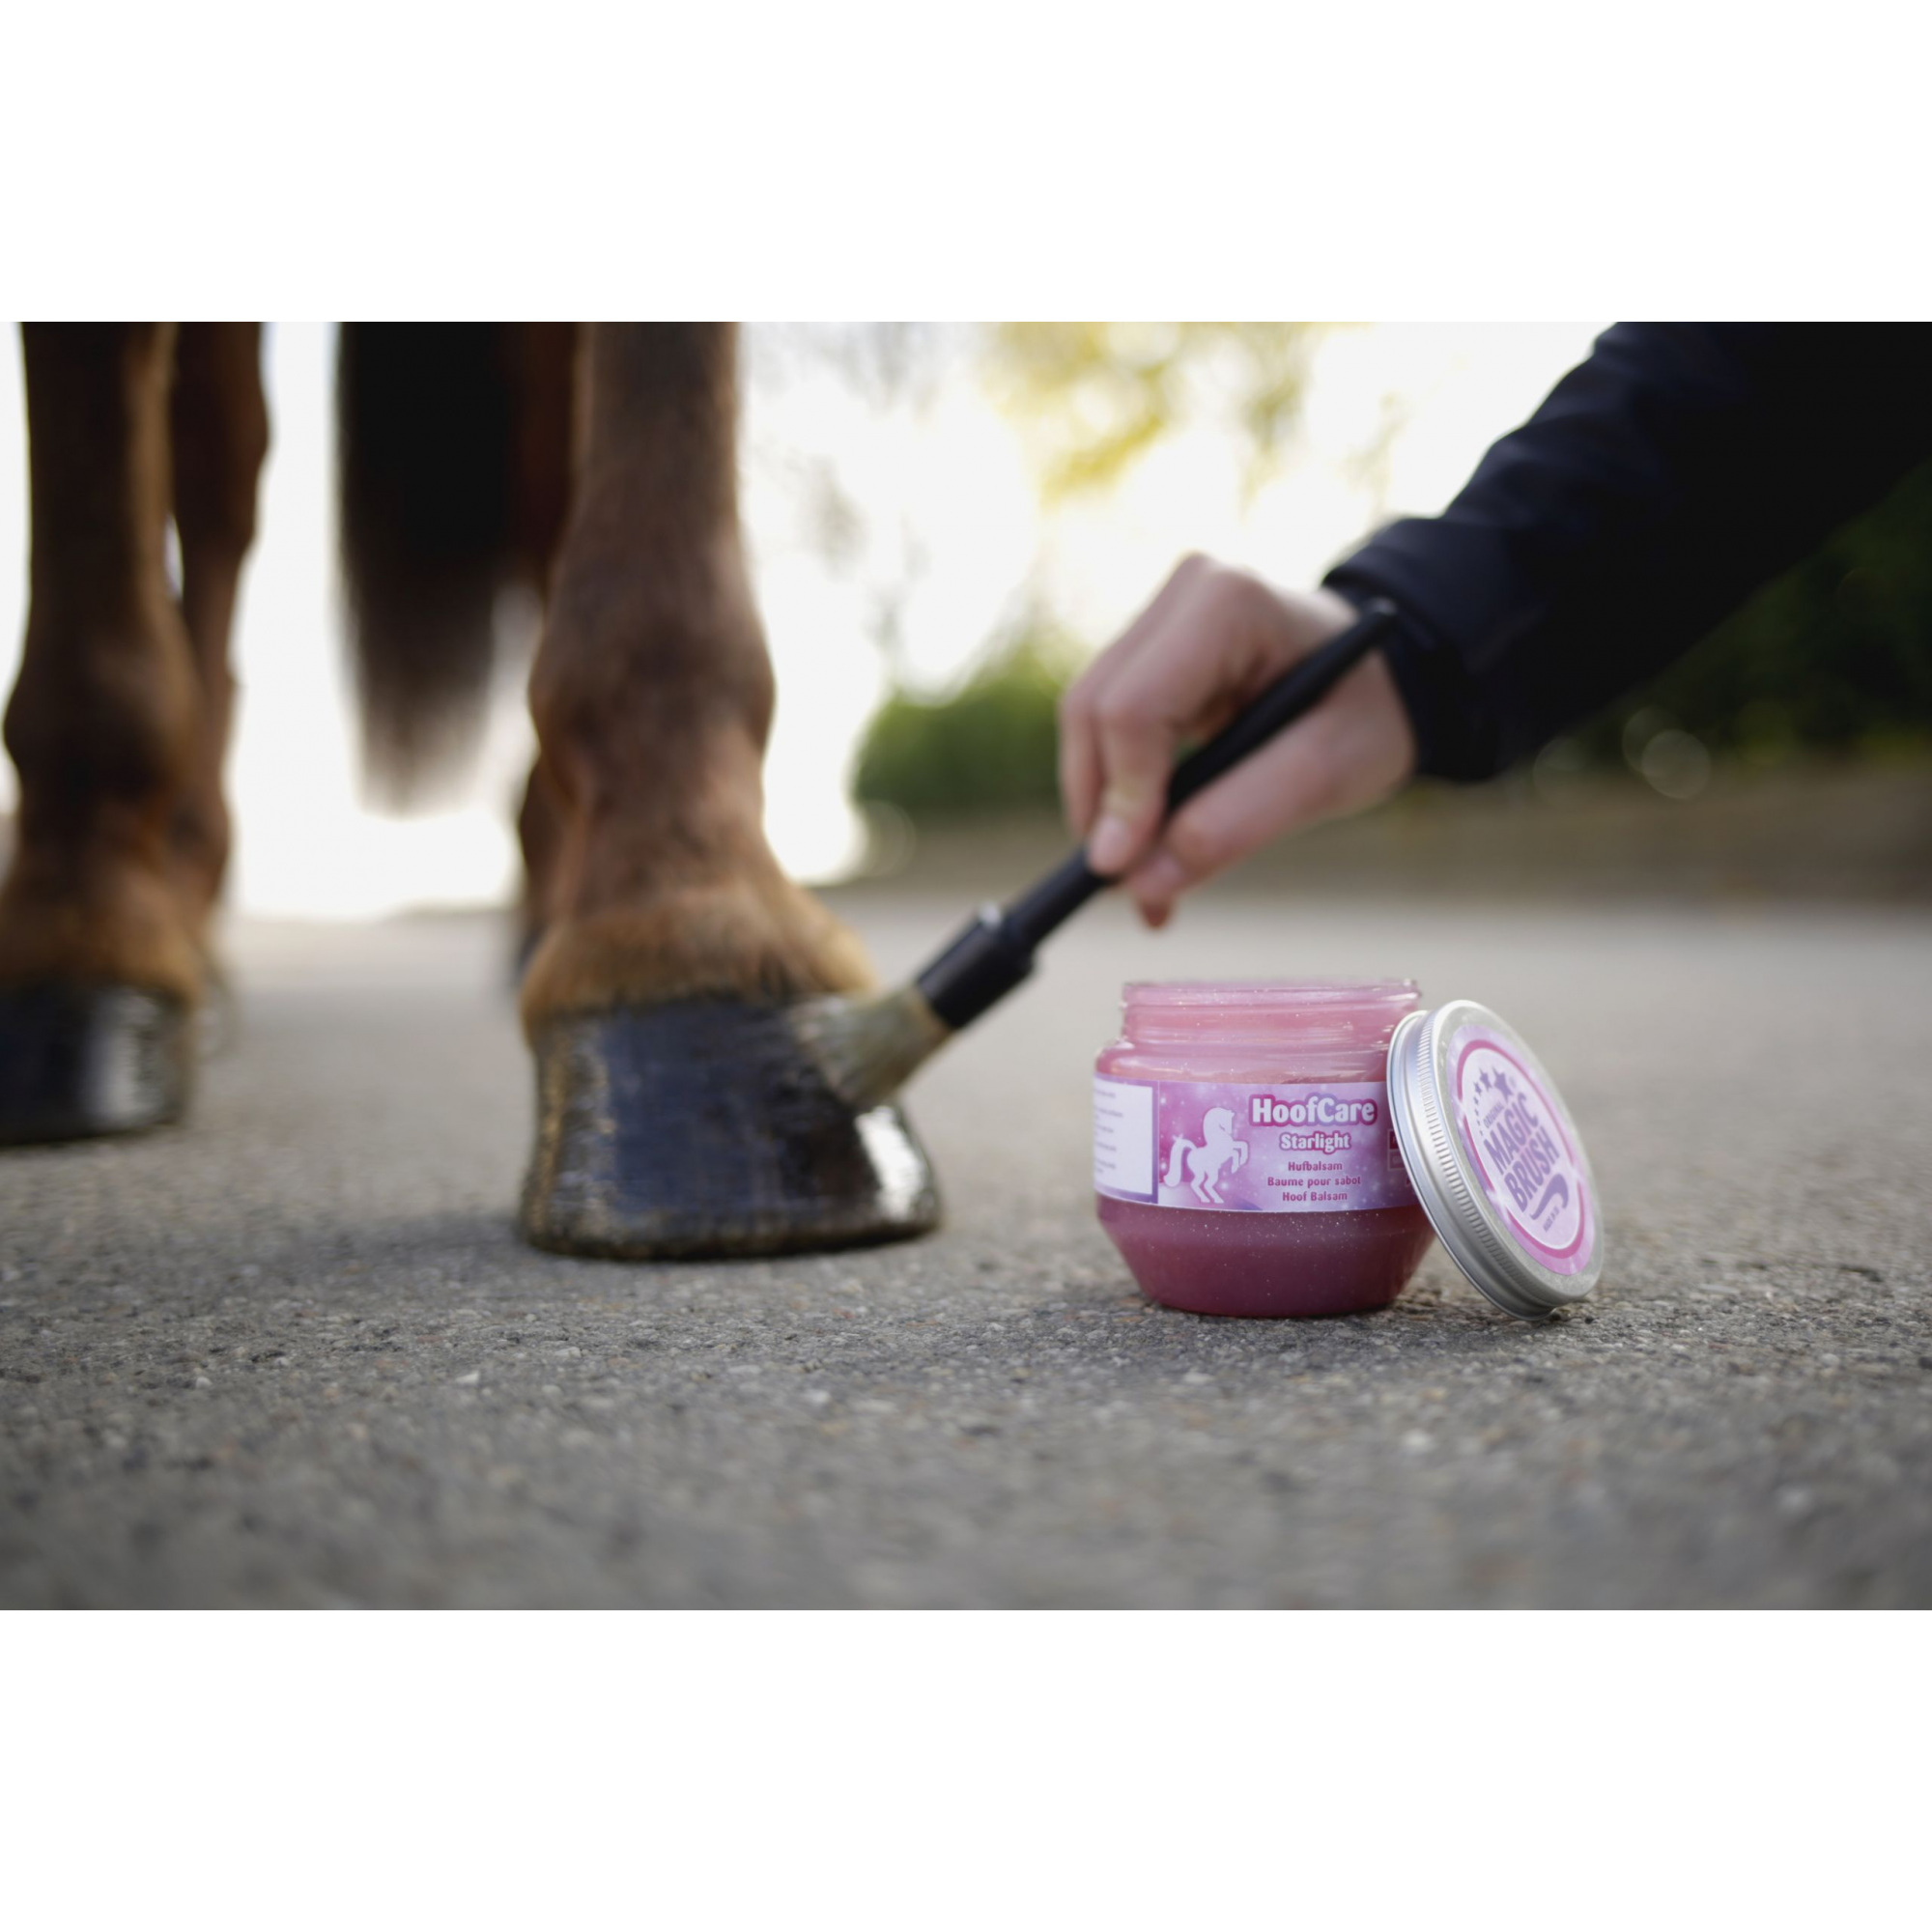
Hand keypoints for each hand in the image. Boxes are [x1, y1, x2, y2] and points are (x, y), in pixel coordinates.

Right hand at [1058, 555, 1416, 926]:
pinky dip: (1116, 794)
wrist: (1389, 679)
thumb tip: (1141, 884)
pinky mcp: (1145, 651)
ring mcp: (1157, 618)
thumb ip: (1236, 823)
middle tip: (1128, 890)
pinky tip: (1146, 845)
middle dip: (1102, 808)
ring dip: (1102, 809)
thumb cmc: (1368, 713)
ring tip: (1142, 883)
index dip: (1121, 795)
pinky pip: (1103, 728)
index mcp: (1228, 604)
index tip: (1122, 873)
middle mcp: (1179, 594)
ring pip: (1086, 723)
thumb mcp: (1327, 773)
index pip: (1134, 707)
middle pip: (1093, 711)